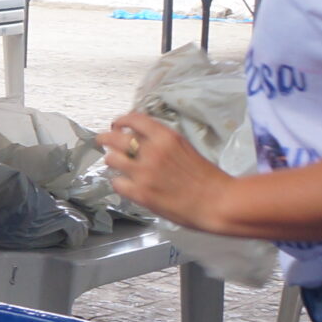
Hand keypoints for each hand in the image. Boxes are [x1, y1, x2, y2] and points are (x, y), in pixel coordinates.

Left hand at [98, 111, 232, 230]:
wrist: (219, 202)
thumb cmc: (208, 178)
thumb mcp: (185, 149)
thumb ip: (163, 144)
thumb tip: (143, 141)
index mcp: (166, 137)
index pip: (133, 119)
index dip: (120, 121)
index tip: (116, 125)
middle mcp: (151, 151)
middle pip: (114, 138)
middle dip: (104, 138)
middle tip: (101, 142)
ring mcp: (143, 172)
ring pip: (111, 159)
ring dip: (112, 161)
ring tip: (115, 164)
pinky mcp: (140, 193)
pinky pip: (117, 183)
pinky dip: (119, 183)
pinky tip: (125, 184)